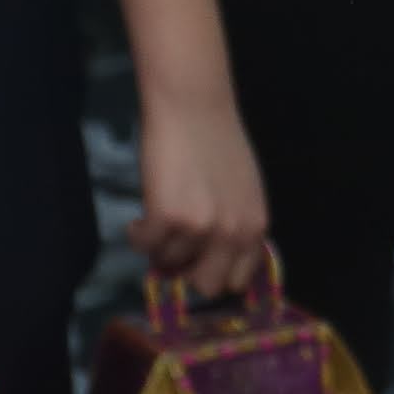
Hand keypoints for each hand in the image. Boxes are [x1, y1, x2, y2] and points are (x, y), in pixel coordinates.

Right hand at [135, 82, 270, 288]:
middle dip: (187, 271)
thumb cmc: (218, 142)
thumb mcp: (242, 191)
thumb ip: (235, 225)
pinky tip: (140, 219)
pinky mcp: (168, 217)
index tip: (198, 263)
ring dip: (159, 246)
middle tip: (174, 249)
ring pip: (169, 263)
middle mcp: (233, 232)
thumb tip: (213, 259)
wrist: (193, 107)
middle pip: (206, 285)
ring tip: (157, 221)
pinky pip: (145, 245)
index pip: (239, 279)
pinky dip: (138, 234)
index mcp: (255, 227)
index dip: (216, 273)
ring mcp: (201, 227)